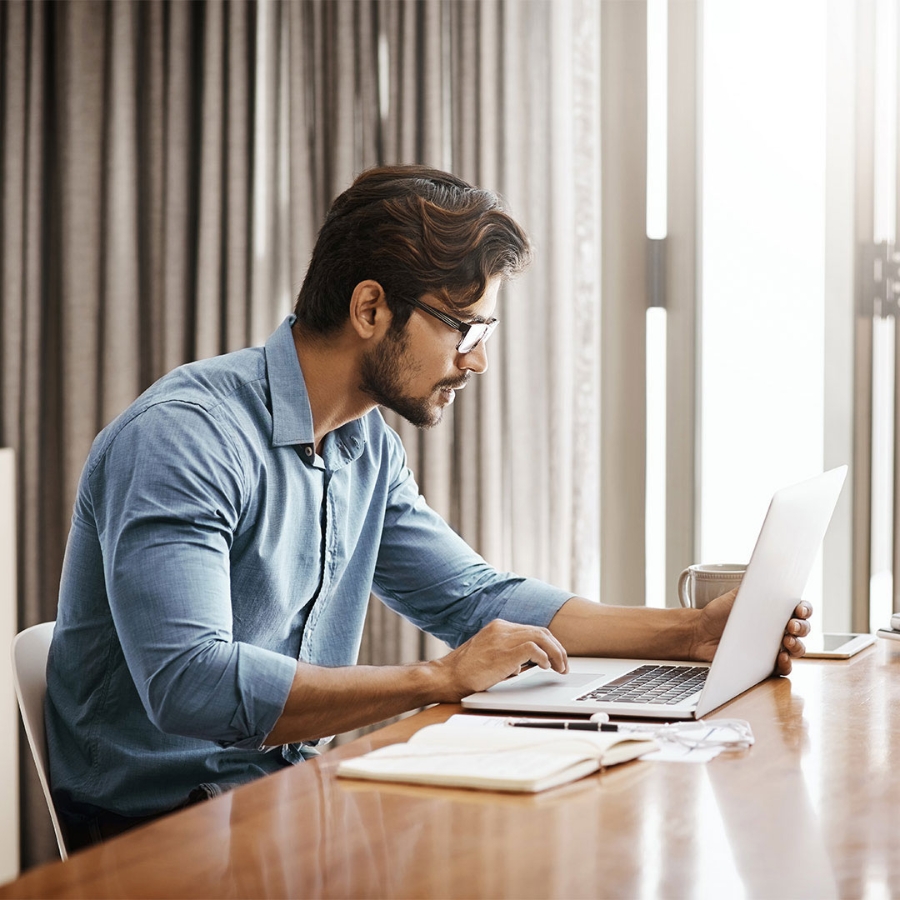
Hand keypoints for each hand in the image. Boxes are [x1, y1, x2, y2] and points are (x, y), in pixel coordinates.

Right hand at [430, 619, 568, 701]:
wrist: (447, 677)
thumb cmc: (465, 672)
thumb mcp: (489, 657)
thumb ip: (506, 656)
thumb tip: (522, 665)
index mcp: (498, 627)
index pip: (532, 630)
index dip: (549, 644)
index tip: (556, 658)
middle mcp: (502, 629)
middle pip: (541, 632)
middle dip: (557, 648)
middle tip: (563, 665)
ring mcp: (503, 638)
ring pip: (541, 637)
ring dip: (556, 653)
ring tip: (560, 668)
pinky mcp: (504, 652)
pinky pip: (533, 649)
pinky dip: (544, 657)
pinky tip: (546, 667)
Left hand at [690, 592, 811, 675]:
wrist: (700, 633)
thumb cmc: (719, 612)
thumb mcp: (735, 596)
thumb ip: (751, 586)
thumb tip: (763, 573)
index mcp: (776, 610)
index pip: (800, 608)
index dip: (805, 609)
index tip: (799, 609)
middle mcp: (779, 629)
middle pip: (803, 629)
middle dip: (802, 627)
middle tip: (791, 626)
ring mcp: (774, 647)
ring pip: (797, 649)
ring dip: (798, 646)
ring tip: (787, 641)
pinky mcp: (766, 665)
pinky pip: (783, 668)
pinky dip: (786, 665)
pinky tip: (781, 658)